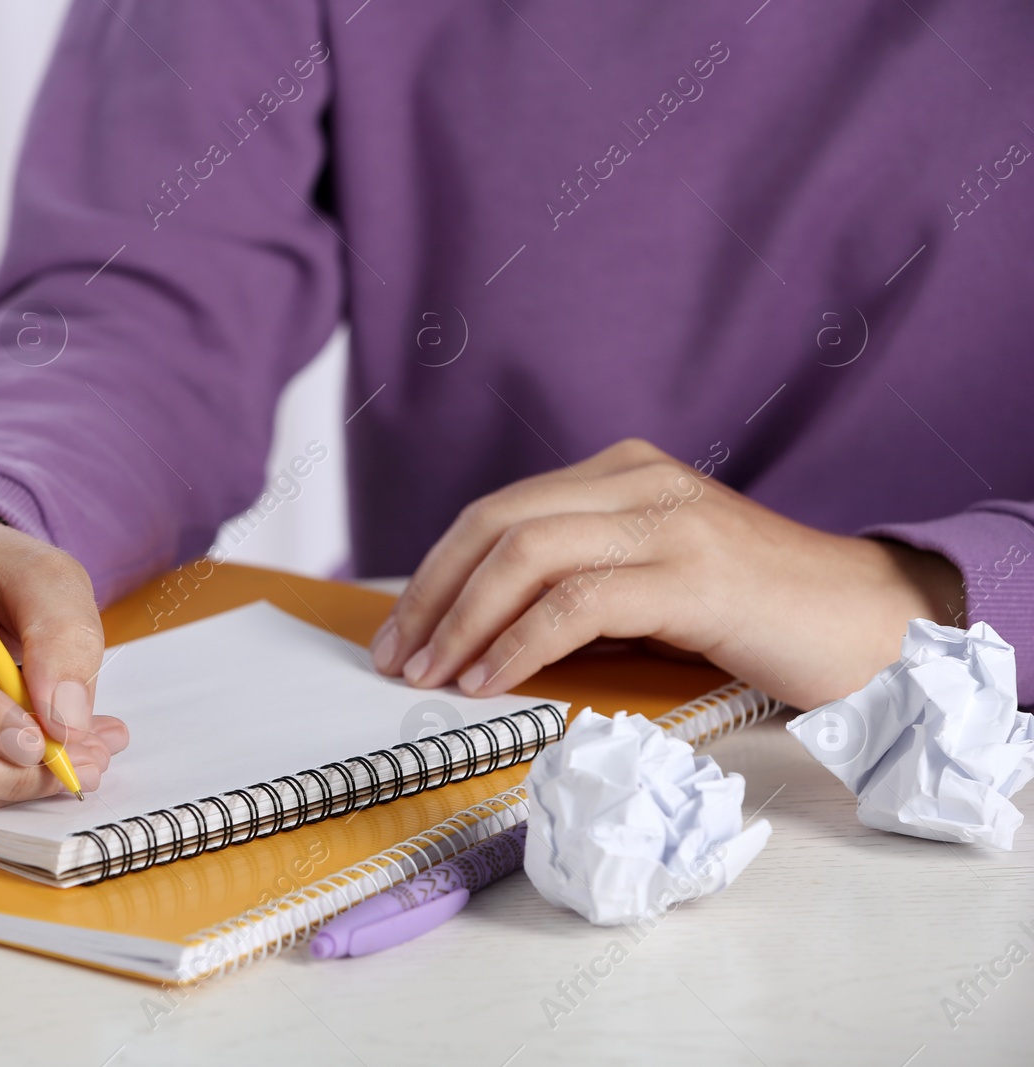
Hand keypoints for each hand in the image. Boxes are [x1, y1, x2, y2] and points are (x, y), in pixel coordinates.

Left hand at [370, 439, 964, 709]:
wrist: (871, 622)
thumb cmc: (753, 614)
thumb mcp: (651, 582)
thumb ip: (579, 584)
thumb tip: (476, 632)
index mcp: (622, 472)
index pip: (496, 512)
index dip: (434, 572)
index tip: (398, 631)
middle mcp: (638, 480)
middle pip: (494, 524)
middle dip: (430, 595)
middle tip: (396, 658)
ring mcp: (668, 520)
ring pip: (524, 554)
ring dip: (461, 621)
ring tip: (430, 676)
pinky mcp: (693, 574)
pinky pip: (577, 602)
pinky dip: (518, 644)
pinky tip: (490, 681)